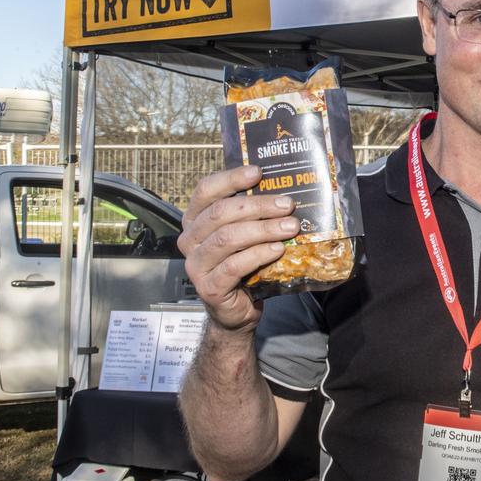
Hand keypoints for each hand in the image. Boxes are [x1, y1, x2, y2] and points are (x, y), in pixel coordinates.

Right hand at [177, 165, 297, 329]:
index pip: (206, 190)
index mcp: (195, 220)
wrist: (237, 308)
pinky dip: (259, 254)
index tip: (258, 172)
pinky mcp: (209, 287)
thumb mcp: (246, 234)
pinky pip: (234, 266)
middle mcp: (190, 240)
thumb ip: (253, 214)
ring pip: (228, 238)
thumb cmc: (244, 265)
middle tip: (288, 205)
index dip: (231, 179)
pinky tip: (278, 248)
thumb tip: (284, 190)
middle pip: (221, 213)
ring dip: (263, 229)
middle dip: (258, 206)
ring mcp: (196, 265)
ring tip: (290, 227)